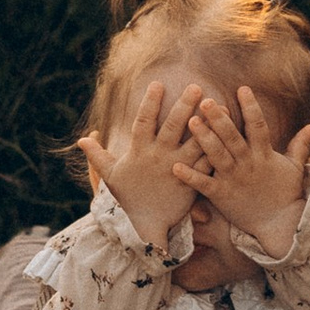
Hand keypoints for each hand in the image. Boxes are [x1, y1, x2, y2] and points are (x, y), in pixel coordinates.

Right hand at [79, 76, 210, 249]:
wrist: (146, 226)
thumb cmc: (129, 198)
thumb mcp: (110, 176)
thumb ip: (97, 156)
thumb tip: (82, 139)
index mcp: (139, 152)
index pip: (143, 122)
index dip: (149, 103)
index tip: (158, 84)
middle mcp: (159, 157)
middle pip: (172, 126)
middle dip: (183, 105)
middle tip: (195, 86)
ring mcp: (176, 168)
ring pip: (194, 142)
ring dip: (206, 123)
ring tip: (217, 104)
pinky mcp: (191, 181)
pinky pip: (206, 162)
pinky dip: (216, 148)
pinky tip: (227, 134)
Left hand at [184, 83, 309, 254]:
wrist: (280, 225)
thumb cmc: (286, 194)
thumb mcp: (295, 167)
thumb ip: (301, 144)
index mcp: (264, 155)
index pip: (258, 126)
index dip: (251, 107)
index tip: (243, 89)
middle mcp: (248, 164)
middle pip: (233, 138)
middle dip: (220, 119)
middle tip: (207, 101)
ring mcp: (234, 180)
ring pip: (217, 156)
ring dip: (204, 139)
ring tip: (191, 121)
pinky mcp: (222, 196)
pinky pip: (204, 184)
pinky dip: (190, 176)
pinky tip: (176, 166)